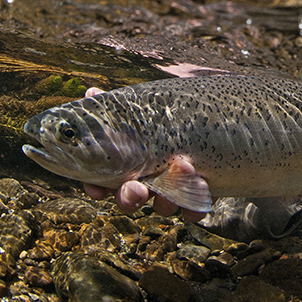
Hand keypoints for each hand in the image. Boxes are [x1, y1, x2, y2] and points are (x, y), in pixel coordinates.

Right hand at [83, 87, 206, 219]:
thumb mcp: (141, 107)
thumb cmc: (164, 115)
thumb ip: (116, 105)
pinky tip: (203, 186)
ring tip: (183, 167)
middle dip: (130, 198)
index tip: (98, 190)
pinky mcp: (197, 195)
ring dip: (168, 196)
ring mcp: (171, 191)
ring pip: (162, 206)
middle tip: (138, 189)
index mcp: (125, 163)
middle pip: (129, 199)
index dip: (97, 189)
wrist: (208, 119)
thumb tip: (92, 91)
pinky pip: (192, 210)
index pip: (103, 182)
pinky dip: (195, 204)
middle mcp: (145, 182)